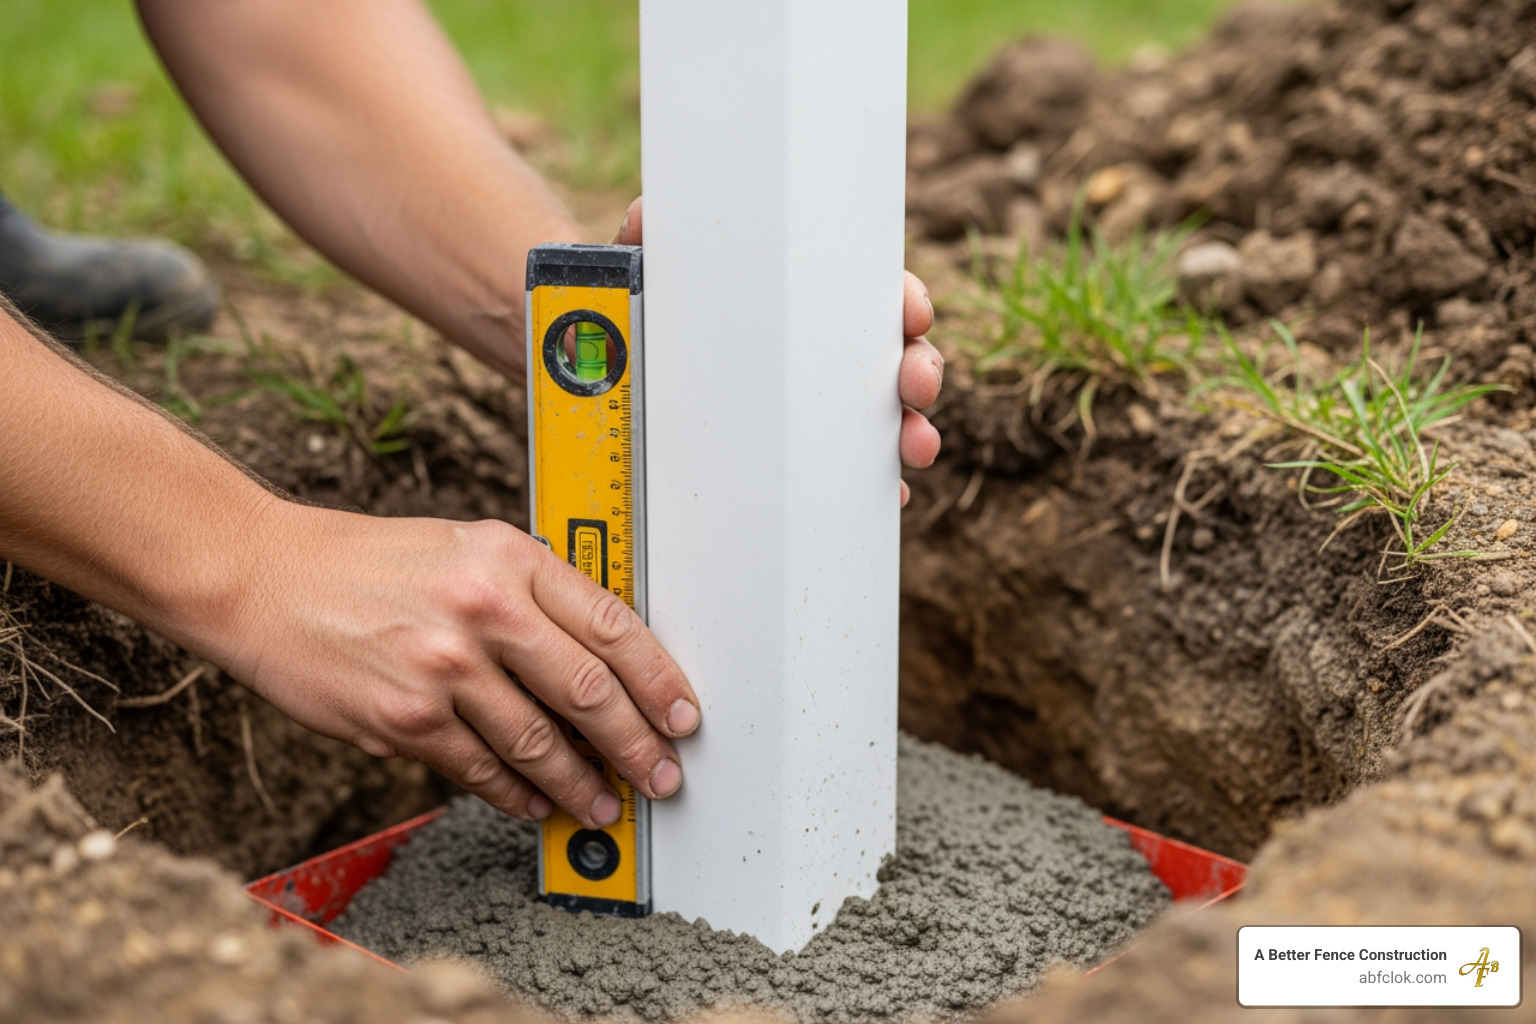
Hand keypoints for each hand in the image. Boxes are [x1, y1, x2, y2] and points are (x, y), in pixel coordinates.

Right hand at [220, 502, 700, 828]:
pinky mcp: (404, 719)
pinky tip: (535, 802)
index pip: (612, 625)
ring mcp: (443, 667)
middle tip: (662, 774)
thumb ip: (533, 591)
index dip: (659, 679)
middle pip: (588, 691)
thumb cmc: (366, 564)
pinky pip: (480, 770)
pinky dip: (516, 794)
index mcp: (510, 558)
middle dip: (637, 743)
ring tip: (603, 802)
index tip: (682, 714)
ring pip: (538, 743)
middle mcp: (484, 608)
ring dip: (580, 783)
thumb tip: (601, 654)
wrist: (263, 578)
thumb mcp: (465, 548)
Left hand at [613, 198, 941, 505]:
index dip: (902, 300)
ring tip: (916, 448)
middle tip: (917, 387)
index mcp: (790, 306)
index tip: (914, 316)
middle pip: (889, 355)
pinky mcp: (803, 462)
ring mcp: (813, 410)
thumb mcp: (636, 293)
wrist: (610, 411)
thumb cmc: (636, 335)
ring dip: (915, 430)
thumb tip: (644, 217)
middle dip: (919, 369)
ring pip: (885, 415)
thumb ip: (640, 255)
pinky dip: (877, 485)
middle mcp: (811, 355)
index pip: (863, 294)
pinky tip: (890, 496)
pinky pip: (856, 472)